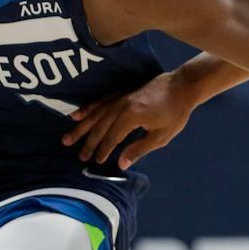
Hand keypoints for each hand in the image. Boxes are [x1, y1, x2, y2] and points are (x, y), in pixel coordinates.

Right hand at [61, 71, 197, 168]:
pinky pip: (99, 101)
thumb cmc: (175, 113)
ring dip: (80, 127)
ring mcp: (119, 97)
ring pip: (95, 114)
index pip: (111, 138)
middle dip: (88, 143)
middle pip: (100, 127)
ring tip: (67, 138)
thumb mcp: (161, 136)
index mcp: (130, 117)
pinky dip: (87, 108)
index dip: (103, 151)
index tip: (95, 161)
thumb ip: (139, 149)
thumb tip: (120, 163)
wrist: (181, 86)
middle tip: (79, 156)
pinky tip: (76, 115)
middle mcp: (120, 106)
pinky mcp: (120, 92)